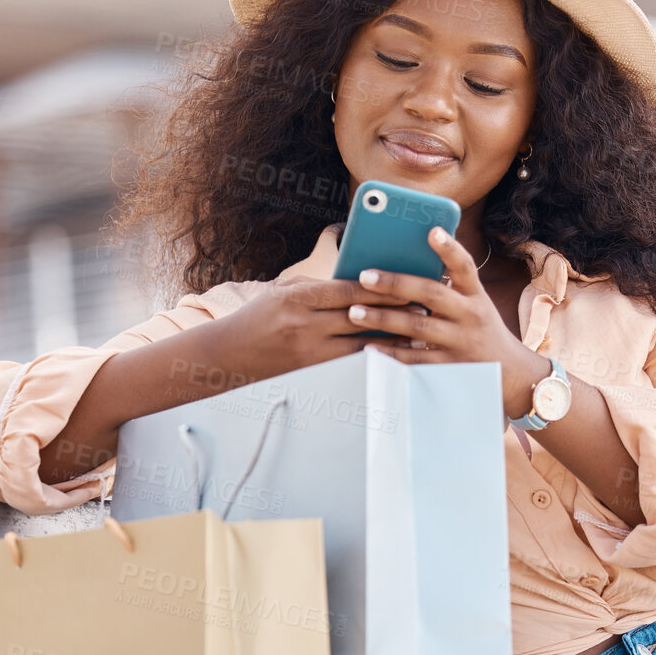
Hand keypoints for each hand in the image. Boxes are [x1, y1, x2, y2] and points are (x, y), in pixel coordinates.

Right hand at [206, 272, 421, 384]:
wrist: (229, 355)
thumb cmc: (261, 316)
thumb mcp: (284, 290)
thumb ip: (321, 286)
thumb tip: (361, 281)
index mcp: (298, 299)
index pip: (348, 291)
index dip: (381, 289)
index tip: (408, 284)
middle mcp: (305, 326)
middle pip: (361, 318)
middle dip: (395, 312)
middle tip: (426, 307)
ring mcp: (309, 353)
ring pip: (362, 347)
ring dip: (393, 341)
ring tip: (420, 334)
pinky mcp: (313, 373)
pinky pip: (352, 366)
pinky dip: (376, 360)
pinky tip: (397, 357)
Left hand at [346, 226, 550, 417]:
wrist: (511, 373)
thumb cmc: (480, 330)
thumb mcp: (474, 304)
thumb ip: (449, 286)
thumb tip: (406, 261)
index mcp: (475, 296)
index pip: (465, 267)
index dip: (449, 248)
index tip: (432, 230)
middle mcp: (470, 316)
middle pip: (432, 295)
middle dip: (396, 284)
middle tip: (364, 276)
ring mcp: (460, 343)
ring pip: (418, 328)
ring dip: (383, 320)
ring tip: (354, 312)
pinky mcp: (450, 368)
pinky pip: (416, 361)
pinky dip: (391, 354)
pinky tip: (368, 348)